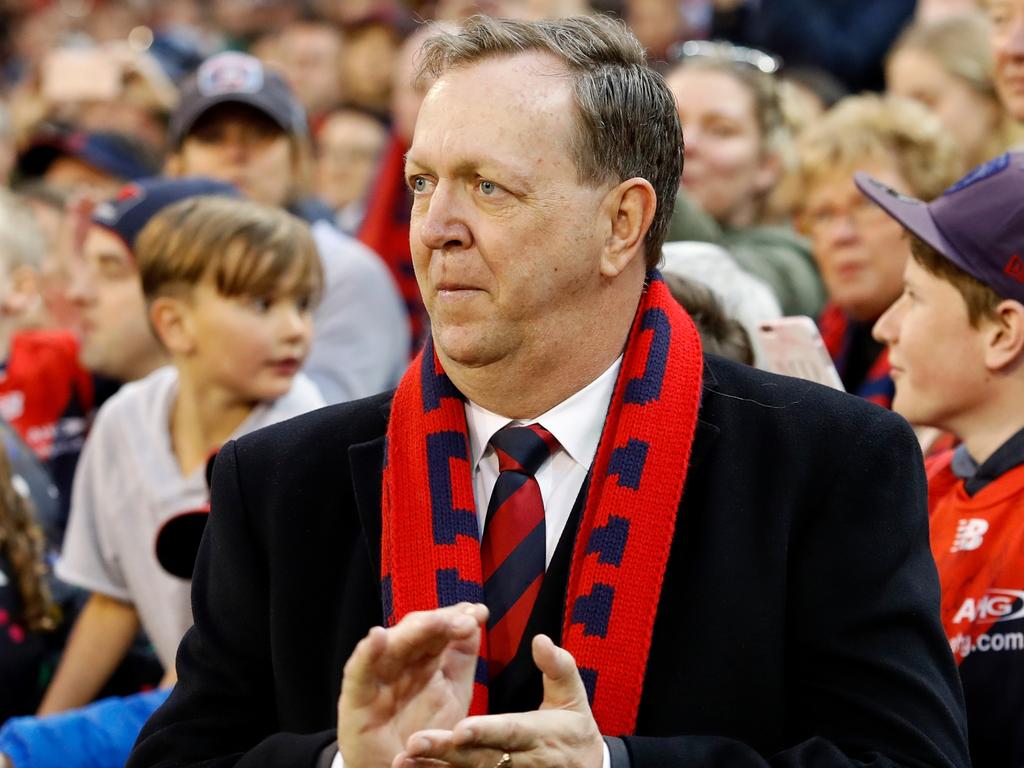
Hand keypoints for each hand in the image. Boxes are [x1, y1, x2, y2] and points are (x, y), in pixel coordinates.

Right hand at [337, 603, 487, 767]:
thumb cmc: (425, 736)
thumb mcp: (453, 695)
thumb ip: (462, 659)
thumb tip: (474, 621)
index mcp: (423, 660)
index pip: (438, 630)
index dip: (456, 618)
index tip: (479, 613)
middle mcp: (399, 663)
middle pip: (417, 632)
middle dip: (441, 622)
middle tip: (464, 619)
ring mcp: (377, 677)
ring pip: (392, 645)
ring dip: (413, 631)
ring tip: (435, 622)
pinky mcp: (355, 698)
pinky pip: (359, 671)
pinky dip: (367, 653)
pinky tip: (377, 637)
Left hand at [397, 634, 603, 767]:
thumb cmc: (575, 731)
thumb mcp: (574, 697)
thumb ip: (558, 667)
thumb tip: (540, 639)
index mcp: (537, 734)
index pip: (509, 731)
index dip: (485, 730)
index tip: (460, 727)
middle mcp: (518, 760)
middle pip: (479, 757)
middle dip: (447, 751)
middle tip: (415, 742)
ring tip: (405, 759)